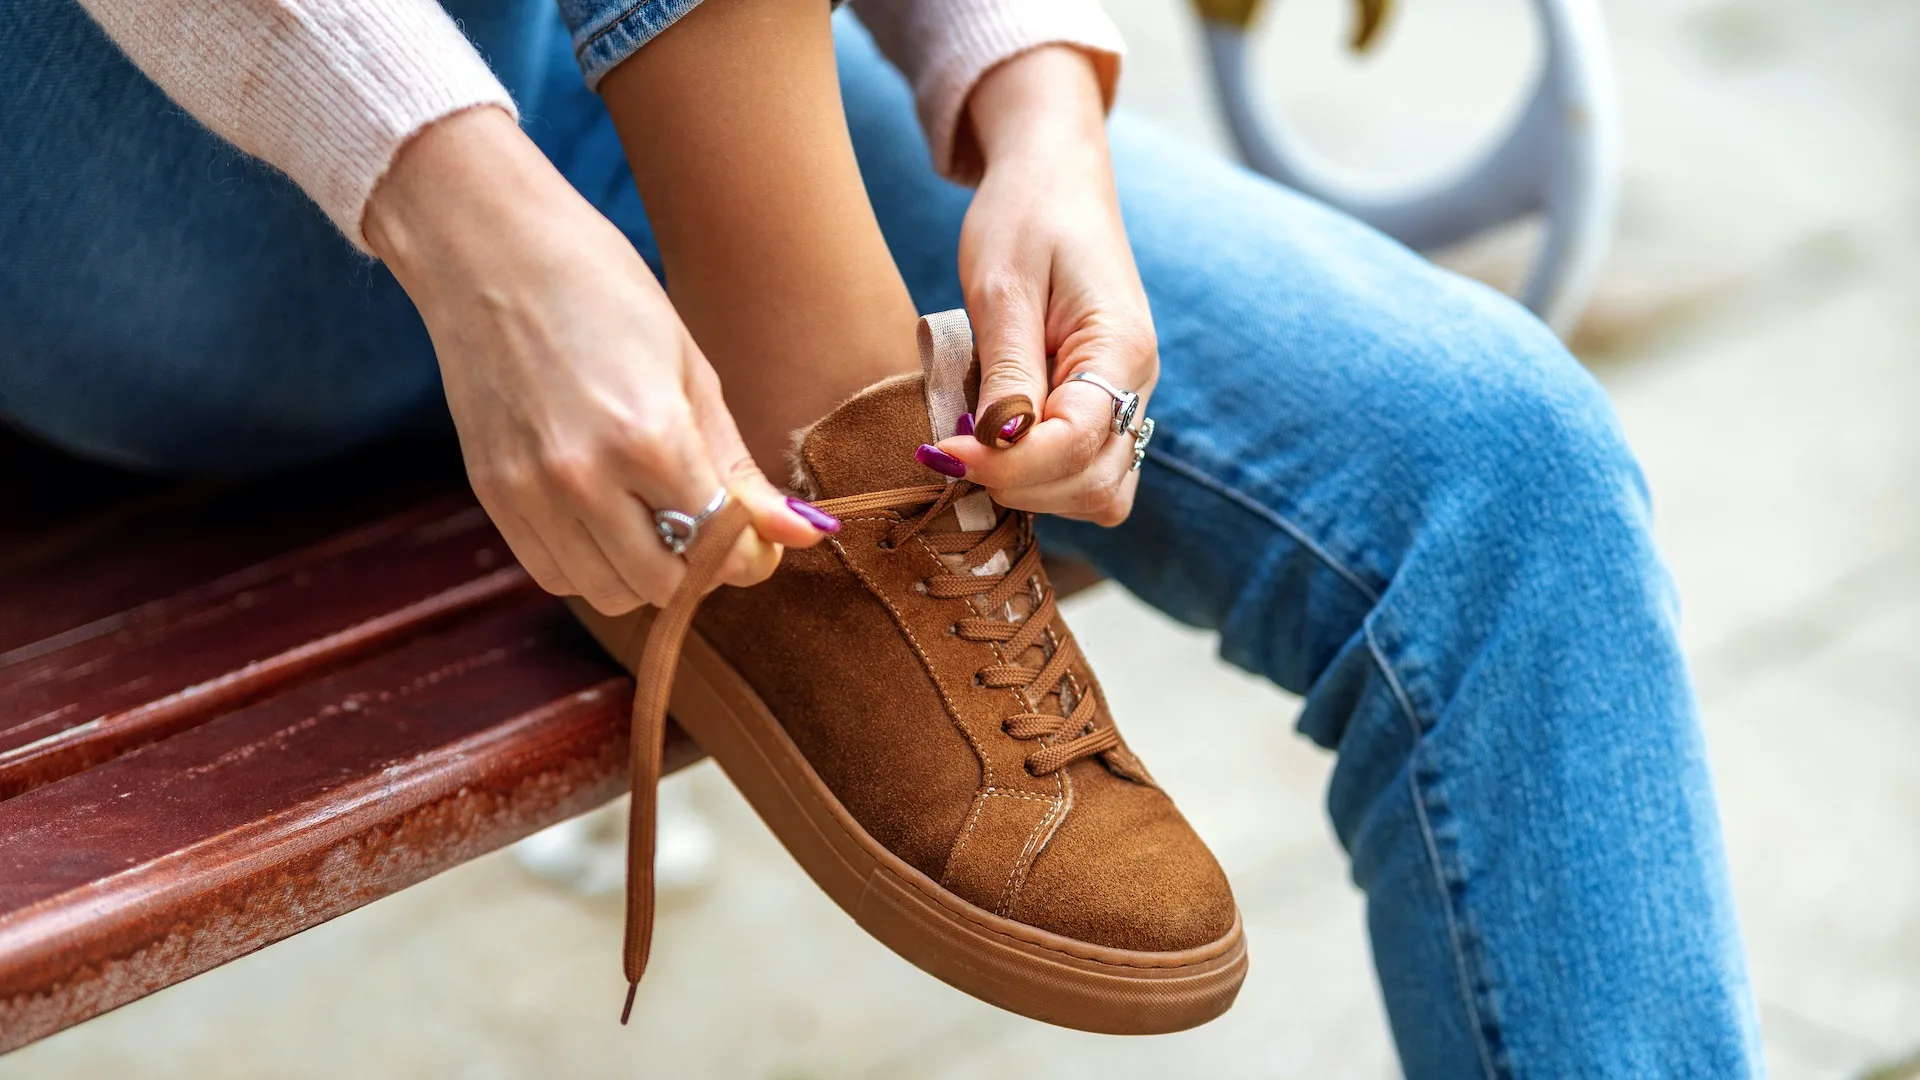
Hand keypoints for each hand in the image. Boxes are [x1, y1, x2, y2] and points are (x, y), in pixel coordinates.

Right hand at [365, 107, 831, 614]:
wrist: (491, 253)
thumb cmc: (605, 294)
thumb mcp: (691, 372)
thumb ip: (737, 468)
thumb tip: (803, 536)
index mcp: (649, 436)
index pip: (719, 544)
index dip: (750, 552)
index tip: (757, 536)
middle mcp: (585, 477)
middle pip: (664, 584)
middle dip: (698, 566)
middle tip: (704, 523)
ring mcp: (529, 492)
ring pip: (608, 593)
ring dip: (643, 572)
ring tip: (651, 516)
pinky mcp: (492, 496)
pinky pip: (553, 574)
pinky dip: (589, 564)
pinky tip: (602, 517)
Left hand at [933, 46, 1156, 525]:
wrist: (1053, 179)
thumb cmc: (1024, 218)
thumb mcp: (1002, 288)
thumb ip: (1006, 372)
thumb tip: (996, 447)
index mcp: (1122, 348)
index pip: (1077, 442)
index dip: (1009, 463)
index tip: (944, 449)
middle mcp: (1137, 384)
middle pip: (1097, 485)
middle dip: (1021, 484)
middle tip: (952, 449)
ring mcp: (1125, 400)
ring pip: (1098, 493)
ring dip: (1033, 491)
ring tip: (973, 448)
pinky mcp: (1101, 408)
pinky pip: (1085, 474)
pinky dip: (1041, 481)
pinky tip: (995, 449)